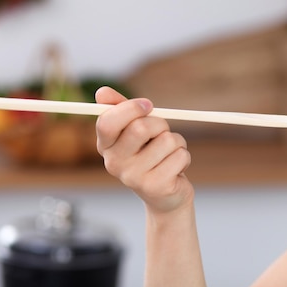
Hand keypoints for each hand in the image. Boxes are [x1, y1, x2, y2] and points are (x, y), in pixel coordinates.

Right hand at [95, 86, 193, 213]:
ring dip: (176, 142)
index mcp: (105, 146)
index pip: (107, 122)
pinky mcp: (156, 187)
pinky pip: (180, 156)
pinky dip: (184, 157)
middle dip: (160, 124)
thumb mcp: (135, 130)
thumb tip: (102, 92)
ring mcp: (134, 178)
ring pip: (167, 140)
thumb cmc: (150, 153)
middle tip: (162, 131)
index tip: (148, 105)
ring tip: (169, 154)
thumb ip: (120, 109)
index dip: (130, 108)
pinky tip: (175, 168)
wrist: (164, 195)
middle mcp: (114, 163)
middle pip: (140, 128)